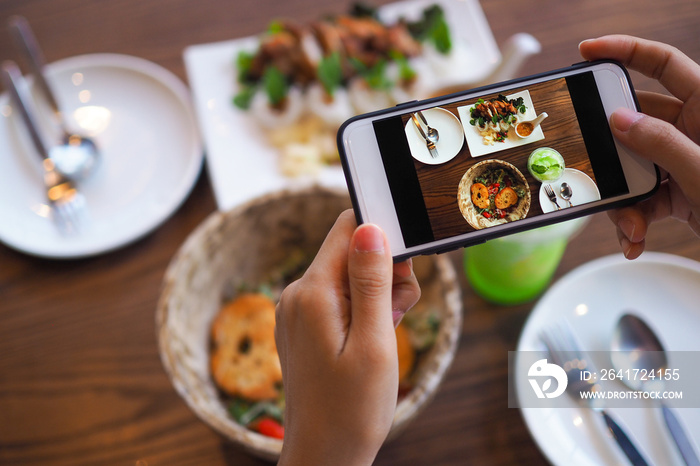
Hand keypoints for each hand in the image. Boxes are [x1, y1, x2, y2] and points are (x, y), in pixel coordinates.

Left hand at [275, 210, 419, 465]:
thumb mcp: (374, 342)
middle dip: (385, 273)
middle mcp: (298, 293)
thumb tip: (370, 227)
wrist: (323, 456)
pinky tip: (370, 339)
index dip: (383, 237)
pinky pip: (338, 297)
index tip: (403, 271)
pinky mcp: (304, 323)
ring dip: (377, 294)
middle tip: (396, 315)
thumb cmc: (352, 409)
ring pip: (349, 275)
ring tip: (383, 334)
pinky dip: (362, 309)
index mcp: (313, 292)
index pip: (348, 227)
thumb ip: (371, 280)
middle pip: (352, 251)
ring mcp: (298, 309)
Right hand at [579, 35, 699, 258]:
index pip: (664, 64)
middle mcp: (692, 130)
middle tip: (596, 164)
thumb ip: (661, 143)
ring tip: (629, 223)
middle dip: (612, 153)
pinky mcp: (677, 192)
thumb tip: (620, 119)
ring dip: (623, 198)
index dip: (625, 51)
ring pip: (632, 166)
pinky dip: (633, 218)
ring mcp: (682, 161)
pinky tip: (634, 237)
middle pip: (635, 124)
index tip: (588, 52)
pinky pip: (642, 198)